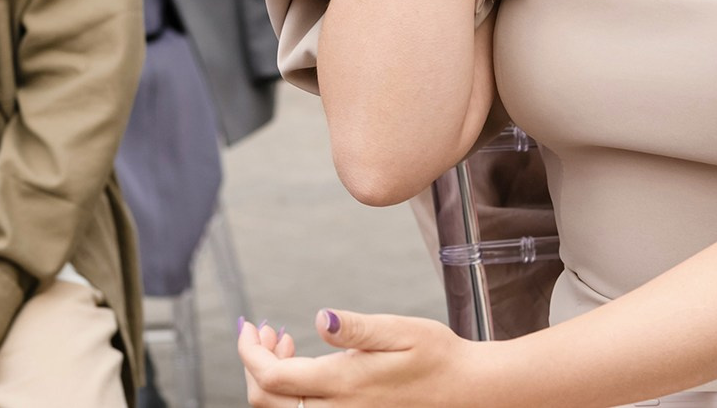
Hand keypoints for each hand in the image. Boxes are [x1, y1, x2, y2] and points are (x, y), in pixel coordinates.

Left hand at [237, 310, 486, 406]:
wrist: (468, 392)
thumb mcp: (399, 331)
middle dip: (255, 363)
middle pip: (268, 401)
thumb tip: (319, 318)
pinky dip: (293, 391)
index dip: (248, 352)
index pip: (271, 379)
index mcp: (344, 384)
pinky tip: (305, 364)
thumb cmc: (438, 357)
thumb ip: (355, 328)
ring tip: (285, 343)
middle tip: (267, 331)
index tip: (248, 325)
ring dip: (273, 378)